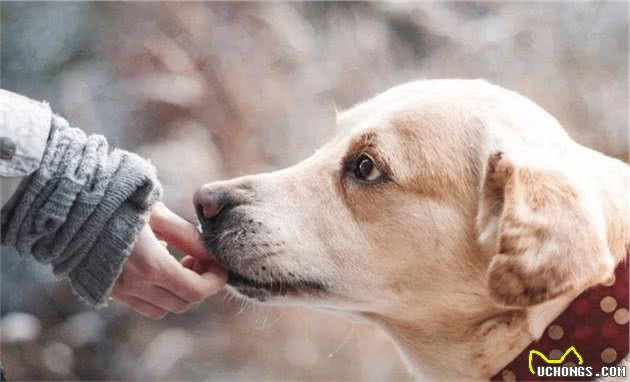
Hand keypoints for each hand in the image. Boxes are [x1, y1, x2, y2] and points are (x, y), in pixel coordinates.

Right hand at [112, 202, 226, 318]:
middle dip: (200, 284)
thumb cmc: (118, 203)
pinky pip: (142, 305)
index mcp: (151, 265)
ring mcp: (119, 291)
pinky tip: (157, 268)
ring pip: (163, 309)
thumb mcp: (158, 214)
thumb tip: (212, 254)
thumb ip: (188, 237)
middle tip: (199, 260)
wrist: (69, 207)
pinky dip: (159, 295)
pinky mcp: (107, 291)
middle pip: (183, 303)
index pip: (196, 291)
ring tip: (179, 263)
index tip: (219, 266)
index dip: (215, 282)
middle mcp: (135, 285)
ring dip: (179, 292)